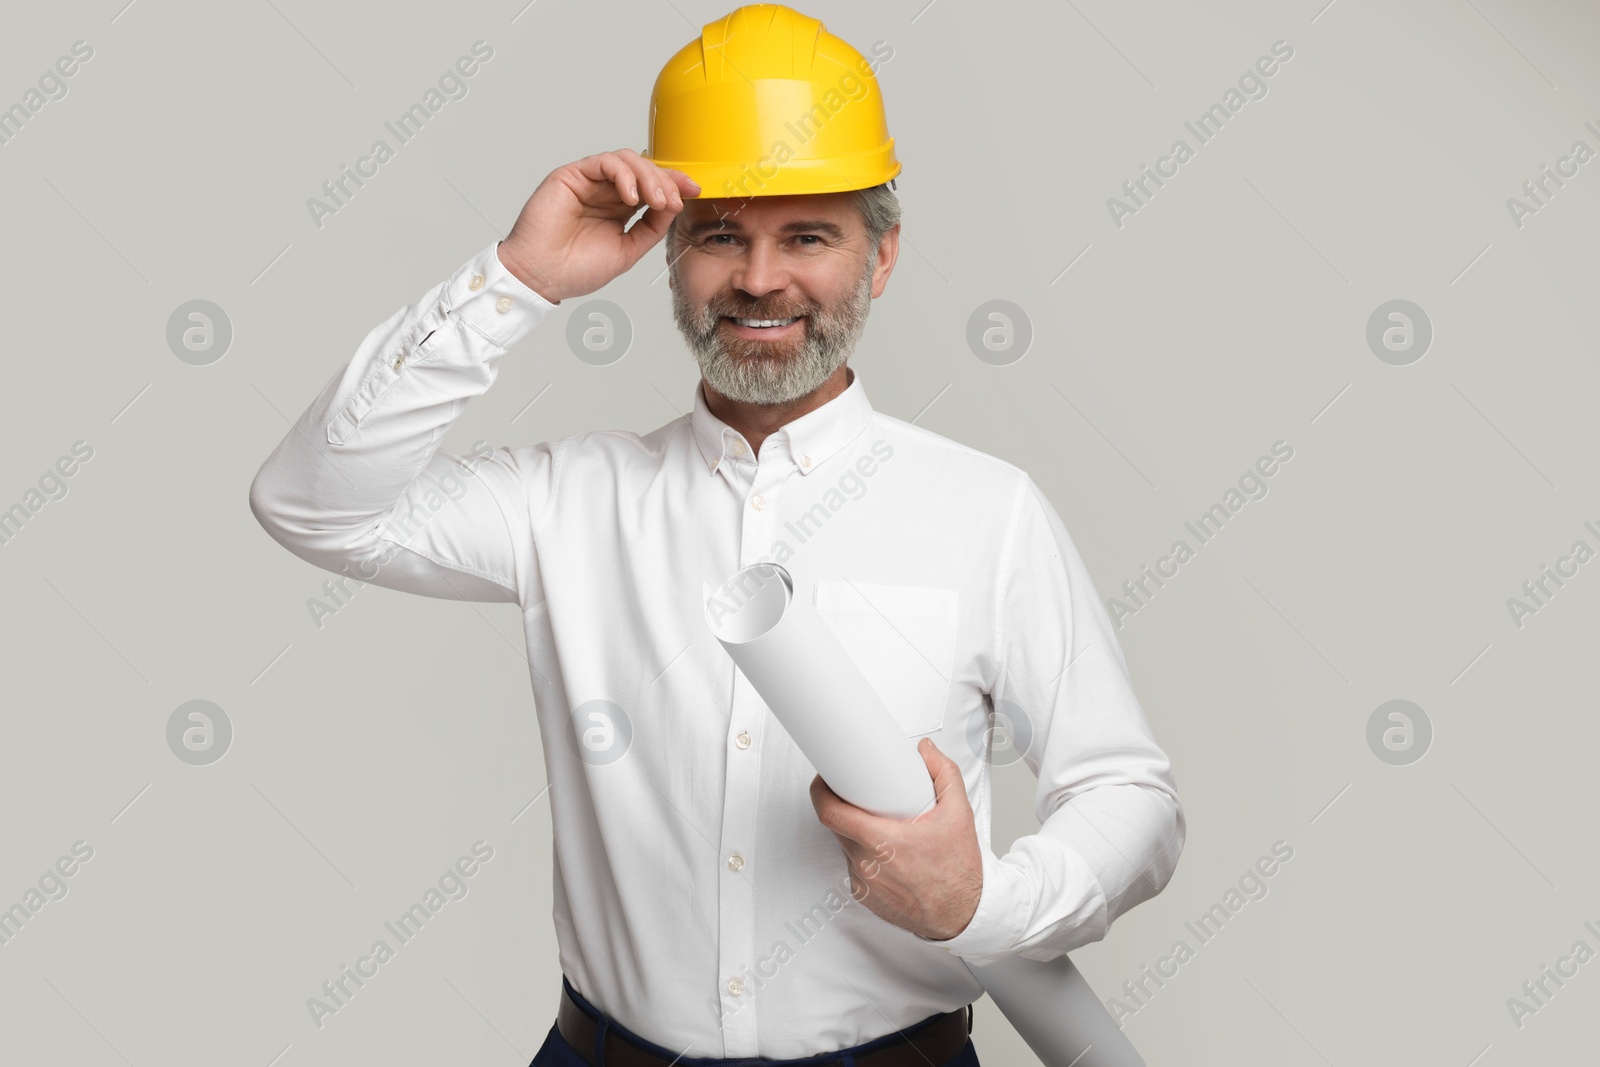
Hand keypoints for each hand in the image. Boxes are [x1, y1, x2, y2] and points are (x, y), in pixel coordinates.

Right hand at [497, 148, 700, 304]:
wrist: (542, 276)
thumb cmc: (575, 269)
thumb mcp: (628, 250)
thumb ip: (651, 227)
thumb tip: (674, 205)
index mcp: (619, 210)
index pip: (652, 187)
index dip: (675, 184)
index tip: (695, 190)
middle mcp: (605, 193)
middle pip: (644, 169)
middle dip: (666, 181)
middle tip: (674, 201)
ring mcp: (589, 182)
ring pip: (627, 160)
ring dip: (648, 177)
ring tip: (655, 201)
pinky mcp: (571, 175)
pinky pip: (604, 162)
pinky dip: (624, 174)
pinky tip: (632, 196)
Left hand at [809, 737, 983, 941]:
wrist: (963, 916)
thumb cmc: (959, 871)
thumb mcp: (959, 814)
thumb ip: (943, 774)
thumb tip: (925, 750)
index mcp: (882, 841)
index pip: (831, 813)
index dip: (820, 792)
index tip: (824, 779)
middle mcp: (867, 864)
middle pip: (837, 826)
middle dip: (845, 808)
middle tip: (861, 797)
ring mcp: (863, 883)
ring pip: (846, 846)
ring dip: (856, 833)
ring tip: (882, 827)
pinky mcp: (864, 897)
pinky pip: (854, 867)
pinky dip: (864, 856)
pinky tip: (886, 854)